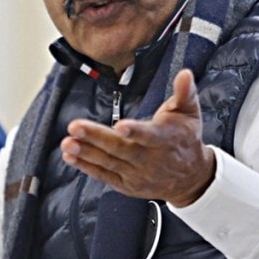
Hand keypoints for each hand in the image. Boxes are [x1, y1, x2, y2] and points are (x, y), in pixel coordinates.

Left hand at [60, 68, 215, 206]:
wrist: (191, 178)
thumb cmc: (186, 139)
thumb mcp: (190, 113)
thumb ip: (185, 93)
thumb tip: (184, 73)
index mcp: (165, 139)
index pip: (149, 136)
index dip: (135, 131)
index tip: (120, 126)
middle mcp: (149, 159)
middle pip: (120, 148)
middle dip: (96, 137)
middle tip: (74, 126)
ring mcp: (136, 174)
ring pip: (108, 162)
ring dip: (86, 152)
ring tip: (67, 142)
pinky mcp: (126, 184)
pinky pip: (104, 175)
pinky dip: (86, 167)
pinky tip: (70, 156)